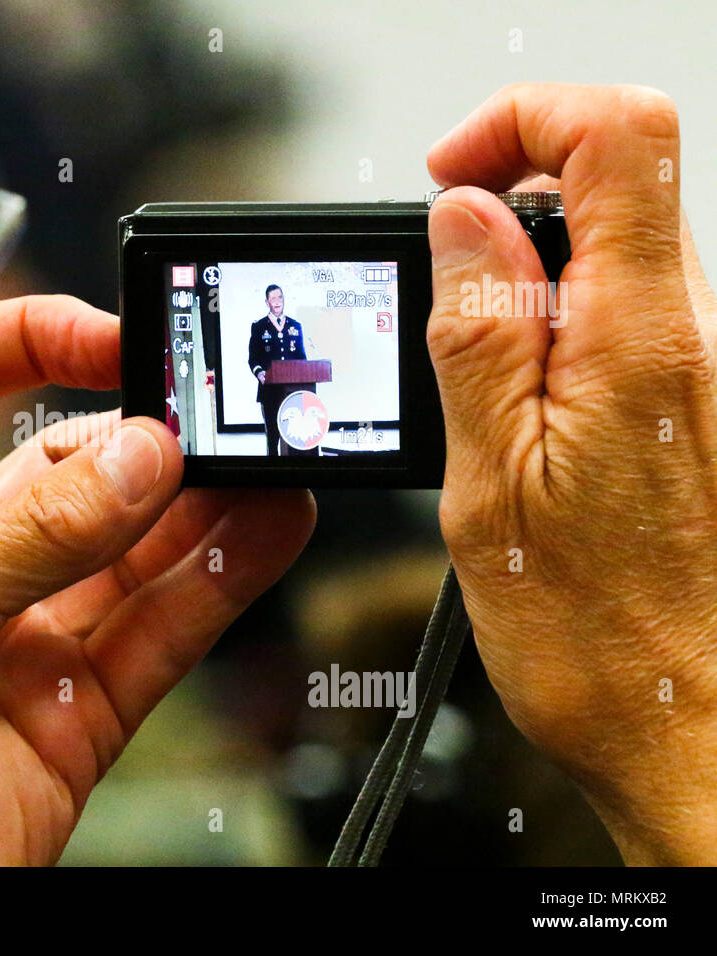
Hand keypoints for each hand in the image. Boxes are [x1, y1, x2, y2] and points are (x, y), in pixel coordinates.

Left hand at [0, 295, 314, 863]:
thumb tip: (139, 457)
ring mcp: (22, 636)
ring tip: (270, 457)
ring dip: (203, 502)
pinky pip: (157, 634)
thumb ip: (40, 531)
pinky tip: (268, 530)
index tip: (115, 338)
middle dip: (147, 433)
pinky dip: (217, 584)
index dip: (36, 342)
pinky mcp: (74, 713)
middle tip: (217, 408)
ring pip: (130, 549)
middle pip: (71, 466)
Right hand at [426, 83, 716, 863]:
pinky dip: (548, 325)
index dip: (520, 121)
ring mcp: (697, 367)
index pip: (617, 136)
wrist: (686, 724)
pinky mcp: (686, 400)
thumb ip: (478, 334)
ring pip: (609, 249)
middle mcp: (692, 338)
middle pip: (613, 179)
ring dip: (522, 276)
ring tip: (470, 373)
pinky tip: (510, 404)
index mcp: (639, 343)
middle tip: (436, 286)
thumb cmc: (598, 637)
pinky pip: (617, 314)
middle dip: (505, 201)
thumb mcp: (490, 485)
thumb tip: (463, 218)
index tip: (446, 178)